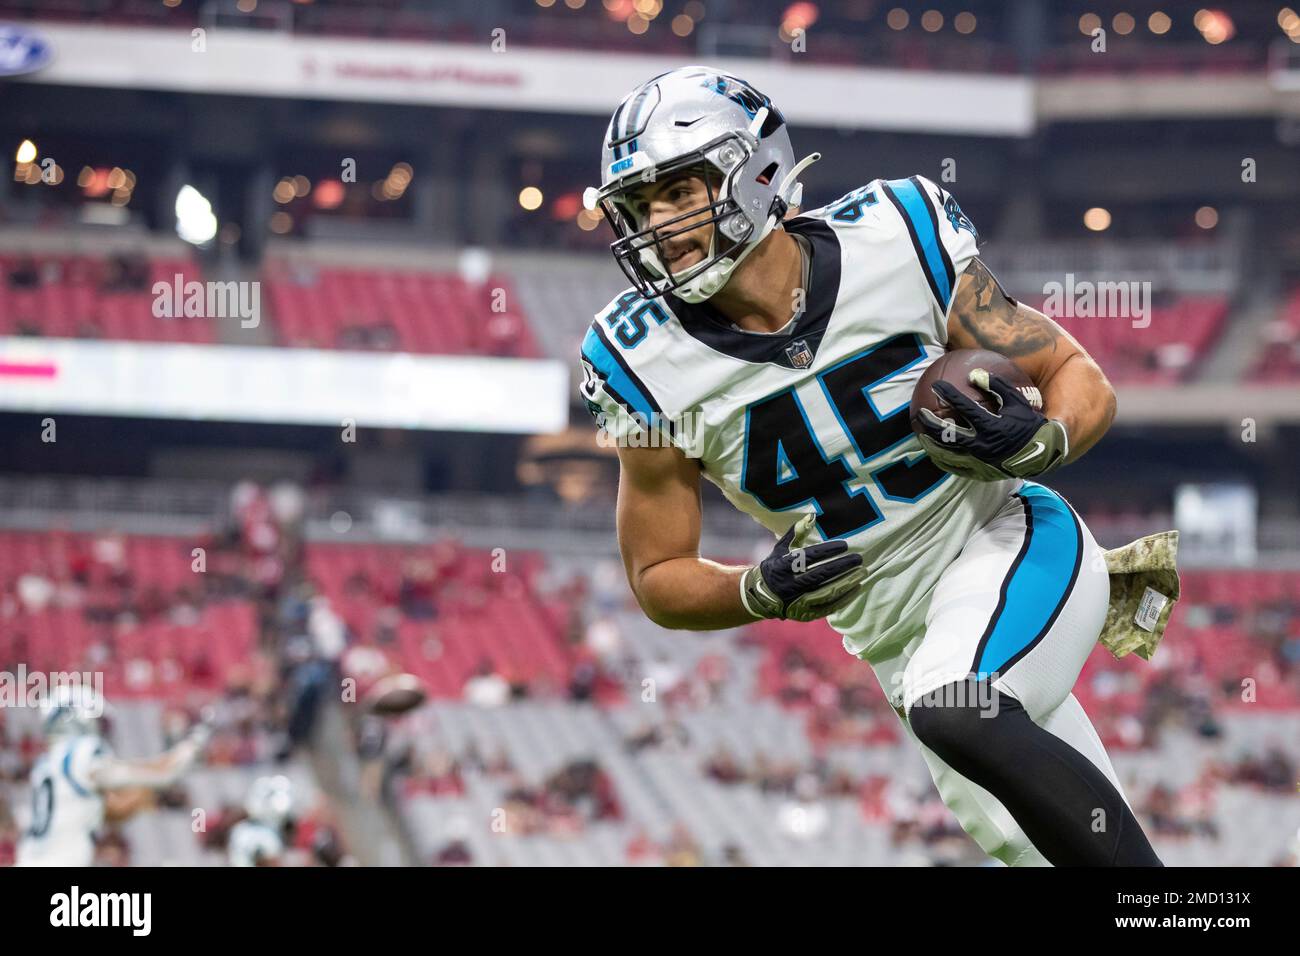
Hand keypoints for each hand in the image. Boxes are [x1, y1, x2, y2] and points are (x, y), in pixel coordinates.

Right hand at [740, 514, 867, 621]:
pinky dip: (844, 598)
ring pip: (826, 592)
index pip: (809, 557)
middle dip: (842, 566)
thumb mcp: (781, 548)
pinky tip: (856, 588)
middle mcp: (789, 585)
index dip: (828, 551)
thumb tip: (812, 516)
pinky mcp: (805, 614)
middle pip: (820, 575)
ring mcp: (797, 601)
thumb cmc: (775, 566)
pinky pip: (828, 607)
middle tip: (859, 559)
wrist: (761, 596)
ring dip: (846, 582)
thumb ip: (796, 533)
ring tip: (862, 572)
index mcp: (782, 566)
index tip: (845, 545)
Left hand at [916, 368, 1068, 480]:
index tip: (936, 385)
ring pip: (947, 454)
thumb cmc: (1029, 425)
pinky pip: (955, 468)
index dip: (949, 395)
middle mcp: (982, 445)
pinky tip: (936, 453)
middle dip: (930, 423)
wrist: (1042, 455)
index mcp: (991, 426)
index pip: (964, 408)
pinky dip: (943, 460)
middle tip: (920, 414)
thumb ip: (997, 387)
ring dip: (932, 444)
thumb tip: (976, 374)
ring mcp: (979, 461)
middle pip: (947, 435)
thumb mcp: (1017, 402)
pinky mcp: (979, 472)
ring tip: (922, 435)